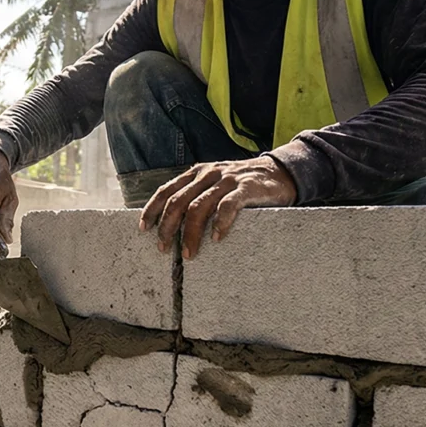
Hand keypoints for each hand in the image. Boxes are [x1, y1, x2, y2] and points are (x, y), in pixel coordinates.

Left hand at [140, 156, 297, 259]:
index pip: (167, 191)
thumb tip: (171, 221)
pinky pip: (228, 206)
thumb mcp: (215, 183)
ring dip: (190, 233)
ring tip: (189, 254)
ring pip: (199, 207)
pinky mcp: (247, 188)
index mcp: (196, 173)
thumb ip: (197, 195)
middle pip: (178, 202)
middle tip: (164, 249)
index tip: (144, 229)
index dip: (152, 209)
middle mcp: (208, 174)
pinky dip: (219, 223)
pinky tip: (216, 239)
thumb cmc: (243, 185)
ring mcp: (227, 180)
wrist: (281, 172)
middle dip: (167, 227)